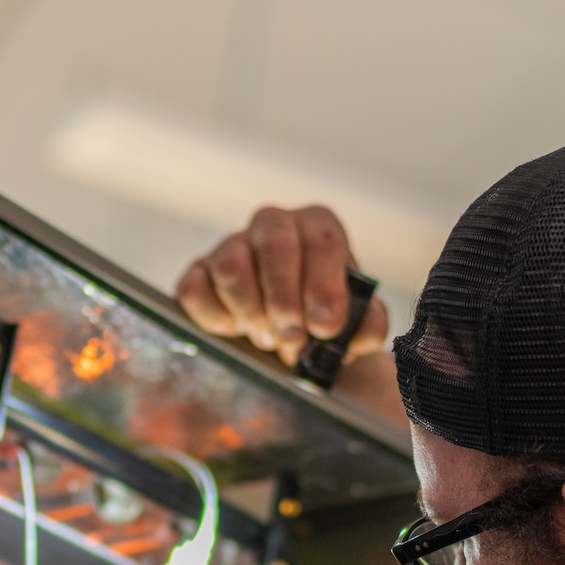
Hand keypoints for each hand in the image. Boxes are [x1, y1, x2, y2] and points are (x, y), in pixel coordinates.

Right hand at [177, 206, 389, 369]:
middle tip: (292, 339)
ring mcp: (232, 245)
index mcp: (318, 227)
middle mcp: (274, 225)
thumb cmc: (324, 320)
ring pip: (232, 266)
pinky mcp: (199, 272)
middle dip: (284, 301)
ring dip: (251, 312)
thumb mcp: (356, 323)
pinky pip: (195, 289)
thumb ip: (368, 325)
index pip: (322, 241)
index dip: (324, 285)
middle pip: (275, 246)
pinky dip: (215, 317)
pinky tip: (235, 331)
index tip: (324, 326)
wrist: (293, 335)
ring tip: (267, 338)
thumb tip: (361, 330)